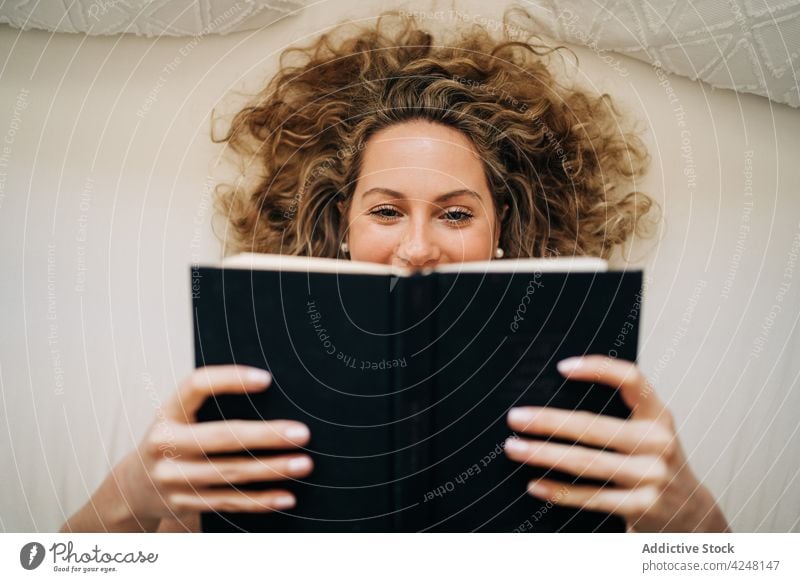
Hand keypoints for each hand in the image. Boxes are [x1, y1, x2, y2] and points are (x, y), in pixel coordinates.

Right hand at [112, 365, 312, 530]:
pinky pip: (228, 502)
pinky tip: (287, 496)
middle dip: (266, 435)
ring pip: (229, 473)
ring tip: (304, 464)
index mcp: (167, 412)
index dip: (230, 379)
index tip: (267, 379)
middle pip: (221, 437)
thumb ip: (209, 404)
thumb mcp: (177, 416)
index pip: (196, 386)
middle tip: (302, 433)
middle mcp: (165, 443)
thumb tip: (270, 393)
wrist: (132, 487)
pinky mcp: (184, 503)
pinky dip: (260, 501)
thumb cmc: (172, 439)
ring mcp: (172, 477)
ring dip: (272, 470)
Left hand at [504, 355, 729, 531]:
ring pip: (585, 462)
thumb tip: (556, 395)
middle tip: (515, 417)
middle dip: (548, 421)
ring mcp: (651, 476)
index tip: (562, 367)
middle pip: (593, 427)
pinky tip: (534, 484)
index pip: (632, 380)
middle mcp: (658, 443)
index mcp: (659, 417)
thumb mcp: (651, 433)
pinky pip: (590, 497)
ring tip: (514, 447)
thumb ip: (622, 415)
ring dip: (543, 454)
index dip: (599, 368)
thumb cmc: (656, 465)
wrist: (694, 517)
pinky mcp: (641, 506)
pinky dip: (559, 491)